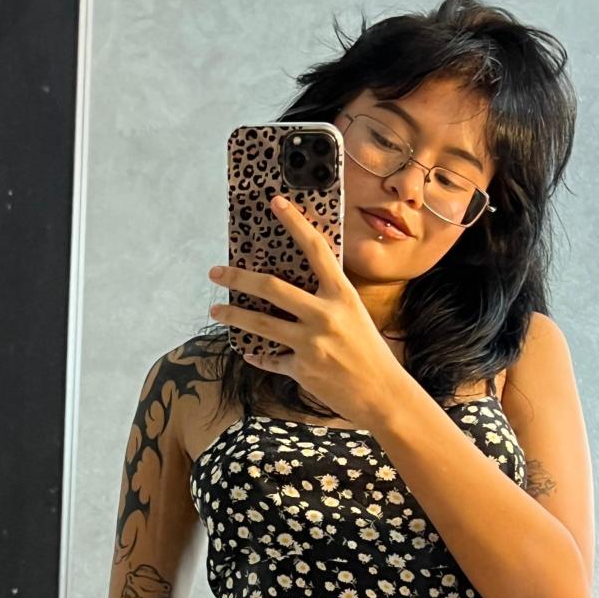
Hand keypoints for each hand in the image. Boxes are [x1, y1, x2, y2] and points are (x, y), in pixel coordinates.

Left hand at [208, 194, 404, 427]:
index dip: (295, 222)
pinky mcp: (301, 369)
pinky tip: (249, 351)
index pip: (316, 249)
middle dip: (237, 278)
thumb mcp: (354, 315)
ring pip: (259, 324)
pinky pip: (270, 358)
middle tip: (216, 272)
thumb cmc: (370, 352)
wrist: (382, 395)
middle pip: (271, 287)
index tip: (275, 202)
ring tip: (216, 309)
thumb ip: (326, 299)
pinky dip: (259, 355)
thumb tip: (290, 288)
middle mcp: (325, 316)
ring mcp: (311, 344)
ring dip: (233, 314)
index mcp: (342, 295)